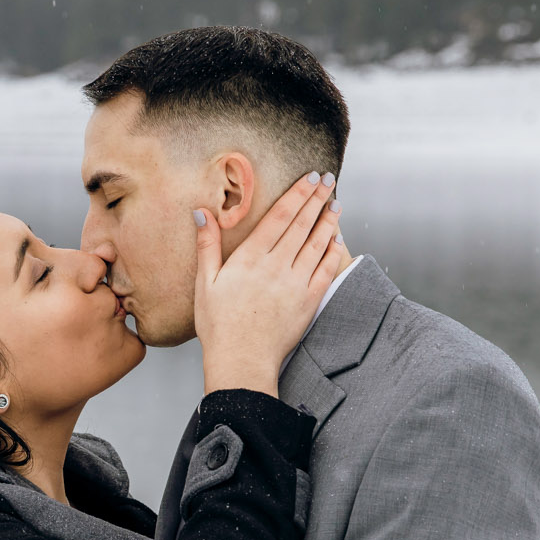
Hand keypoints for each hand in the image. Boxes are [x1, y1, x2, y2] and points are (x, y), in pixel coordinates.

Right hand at [195, 172, 344, 395]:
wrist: (242, 360)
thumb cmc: (219, 325)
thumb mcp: (204, 283)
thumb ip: (207, 245)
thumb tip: (202, 212)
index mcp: (250, 258)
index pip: (280, 216)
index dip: (297, 194)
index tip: (309, 178)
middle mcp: (276, 266)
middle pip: (302, 224)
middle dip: (317, 199)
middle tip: (328, 181)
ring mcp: (296, 283)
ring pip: (317, 244)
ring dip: (329, 221)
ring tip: (336, 204)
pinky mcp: (309, 301)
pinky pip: (326, 270)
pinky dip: (334, 253)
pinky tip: (337, 240)